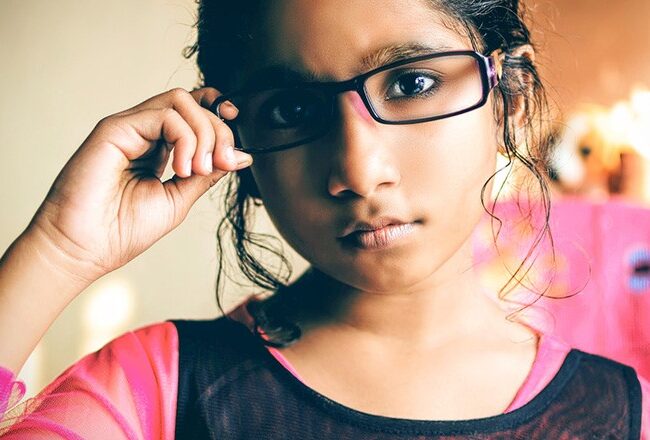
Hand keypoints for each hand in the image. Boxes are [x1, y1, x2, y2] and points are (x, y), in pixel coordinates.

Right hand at [27, 87, 249, 283]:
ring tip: (196, 168)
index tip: (234, 137)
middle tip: (222, 162)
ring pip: (180, 101)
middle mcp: (143, 133)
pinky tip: (181, 168)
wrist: (84, 248)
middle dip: (218, 131)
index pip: (192, 113)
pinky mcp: (115, 128)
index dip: (217, 114)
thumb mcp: (179, 199)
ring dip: (203, 133)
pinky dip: (185, 139)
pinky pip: (164, 115)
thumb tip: (241, 156)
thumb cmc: (122, 230)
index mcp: (157, 148)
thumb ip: (206, 174)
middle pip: (192, 104)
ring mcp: (129, 128)